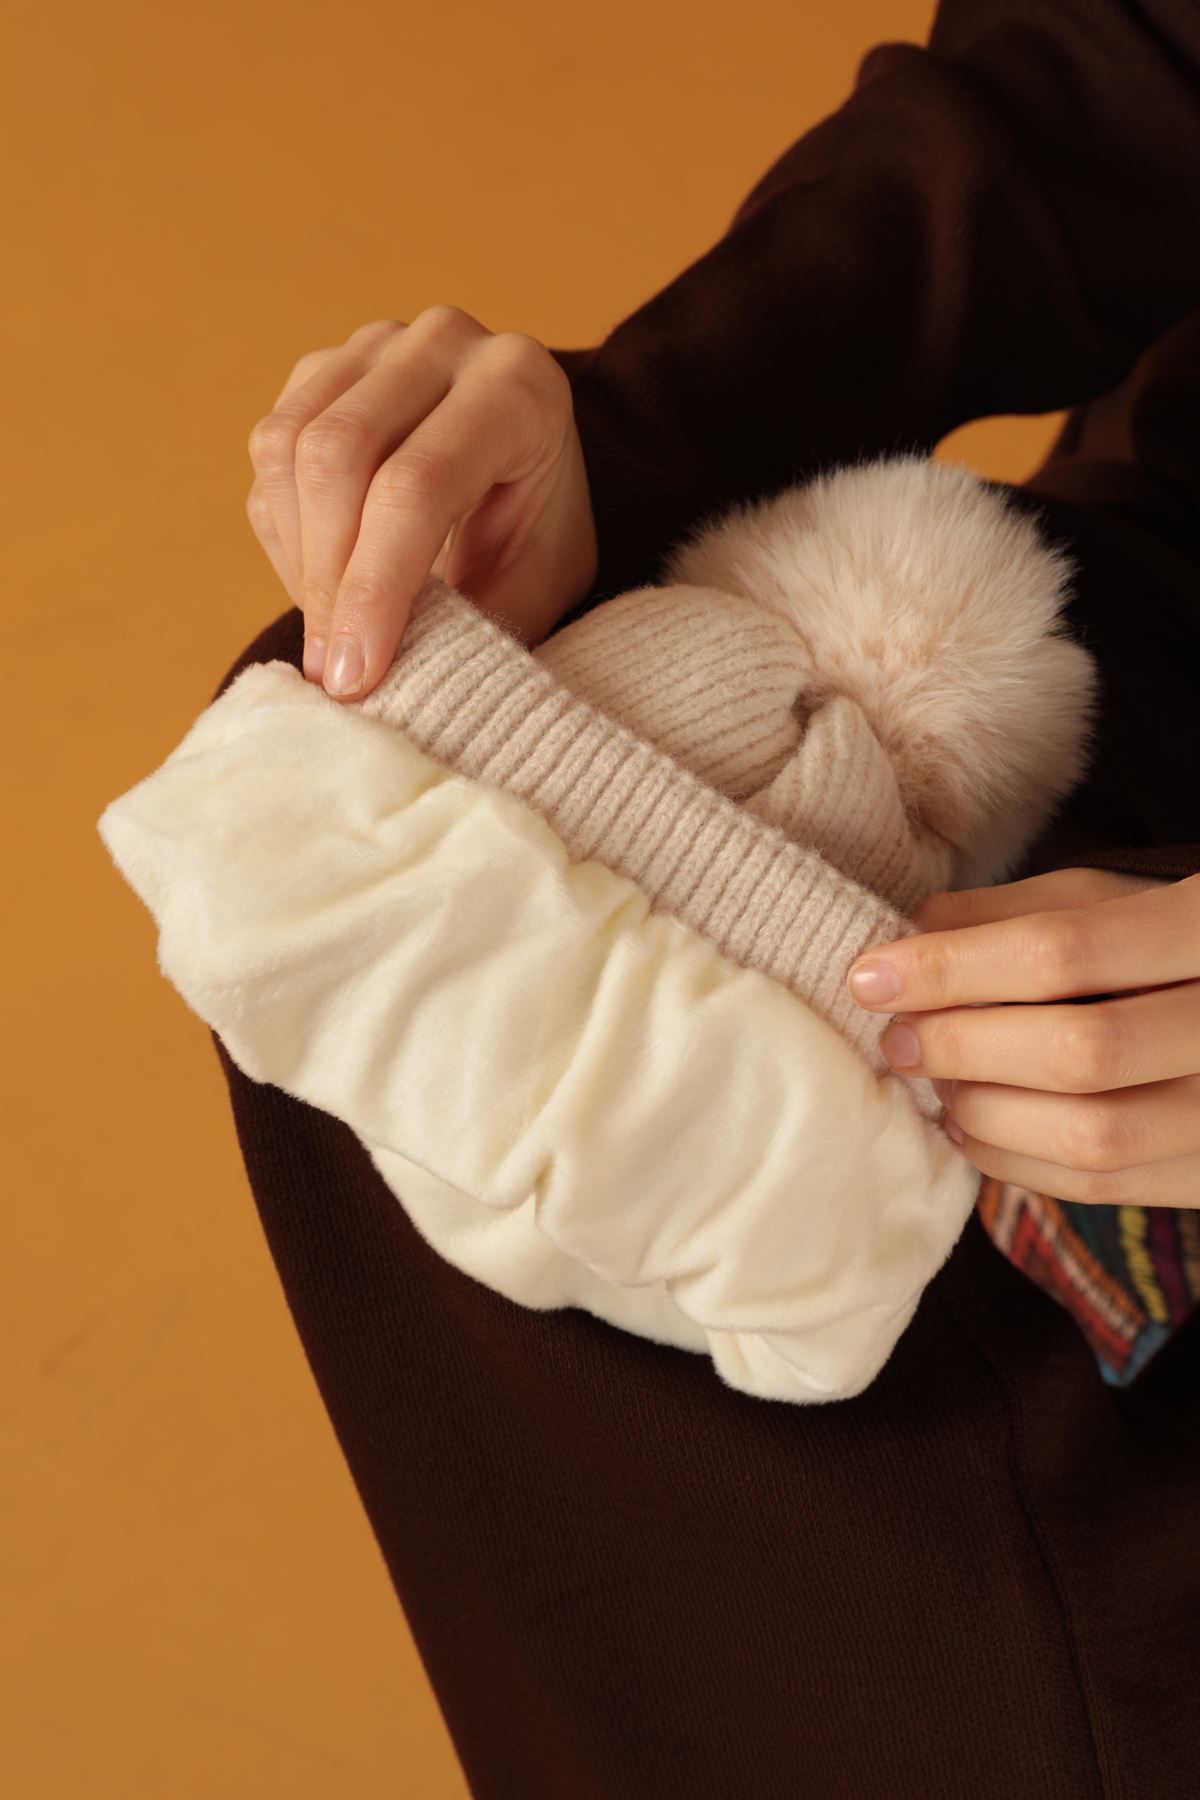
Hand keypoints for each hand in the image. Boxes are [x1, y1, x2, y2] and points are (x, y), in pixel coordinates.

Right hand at [246, 308, 598, 699]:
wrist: (532, 477)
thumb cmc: (537, 542)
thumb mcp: (531, 590)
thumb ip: (463, 624)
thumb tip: (361, 680)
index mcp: (517, 385)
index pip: (416, 486)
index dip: (373, 588)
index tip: (353, 678)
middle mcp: (443, 342)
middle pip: (338, 455)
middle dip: (326, 581)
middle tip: (331, 672)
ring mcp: (375, 344)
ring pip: (288, 448)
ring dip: (301, 560)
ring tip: (333, 632)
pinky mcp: (324, 366)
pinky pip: (269, 451)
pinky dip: (287, 533)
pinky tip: (326, 580)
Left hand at [844, 867, 1199, 1207]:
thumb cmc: (1161, 941)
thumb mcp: (1103, 899)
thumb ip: (1010, 916)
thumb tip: (900, 949)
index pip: (1062, 952)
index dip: (953, 968)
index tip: (870, 977)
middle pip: (1079, 1052)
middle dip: (962, 1047)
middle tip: (898, 1039)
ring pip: (1092, 1135)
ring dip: (985, 1112)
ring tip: (937, 1082)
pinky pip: (1102, 1185)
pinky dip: (1015, 1159)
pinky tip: (972, 1124)